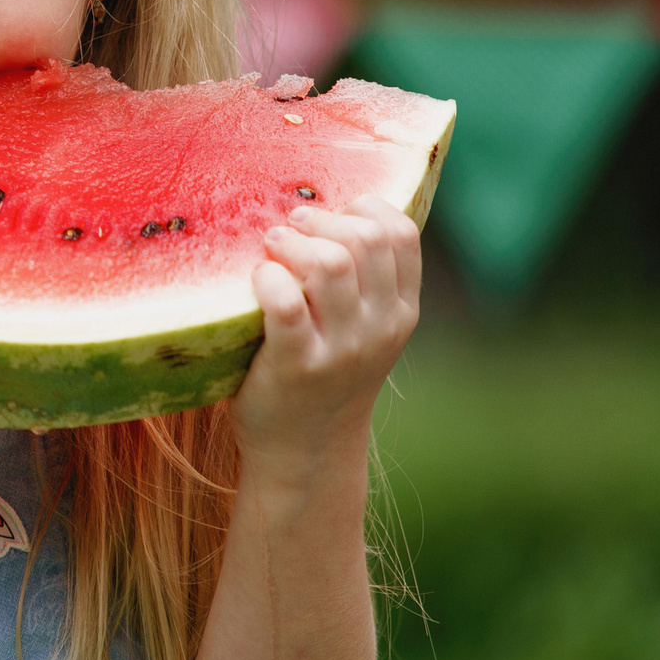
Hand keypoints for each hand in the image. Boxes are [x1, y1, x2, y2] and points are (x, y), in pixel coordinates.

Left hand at [233, 194, 421, 462]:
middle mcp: (380, 328)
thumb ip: (361, 282)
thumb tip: (321, 210)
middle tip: (289, 228)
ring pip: (330, 264)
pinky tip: (257, 280)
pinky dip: (267, 279)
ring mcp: (343, 349)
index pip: (402, 235)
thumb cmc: (323, 375)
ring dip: (291, 244)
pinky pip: (286, 304)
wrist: (305, 449)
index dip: (362, 209)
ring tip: (271, 248)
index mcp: (400, 311)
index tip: (329, 216)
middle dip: (320, 220)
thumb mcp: (361, 330)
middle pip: (364, 240)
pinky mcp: (299, 366)